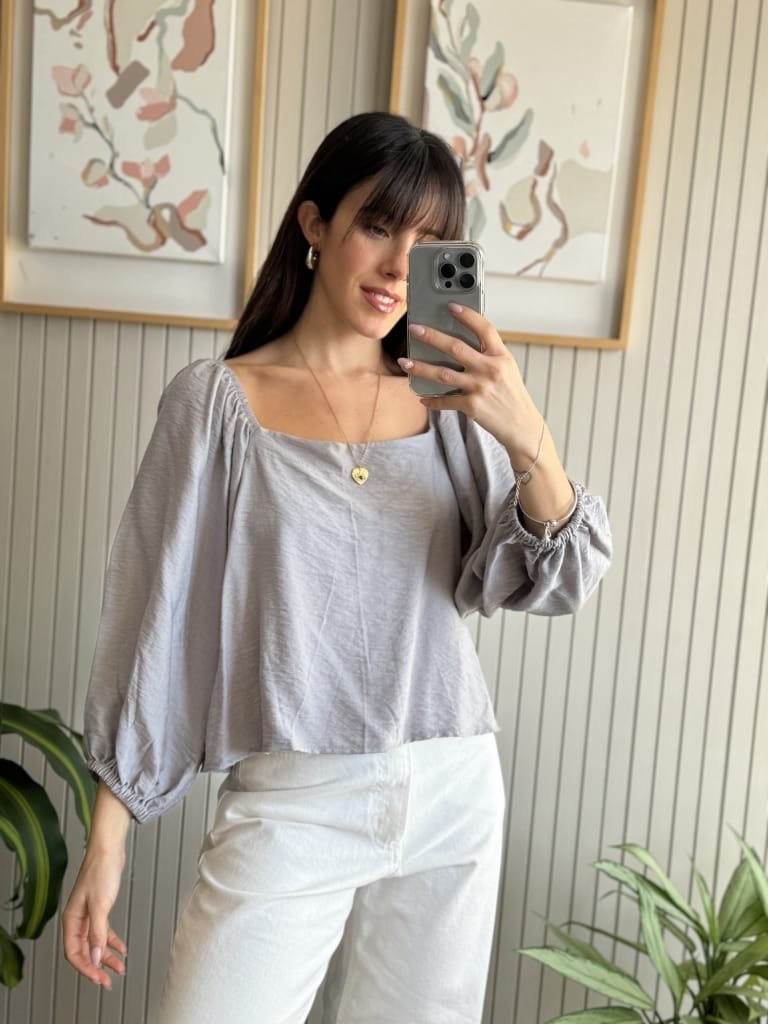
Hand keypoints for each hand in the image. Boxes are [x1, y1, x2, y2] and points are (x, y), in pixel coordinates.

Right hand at [61, 848, 126, 988]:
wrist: (108, 849)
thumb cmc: (101, 870)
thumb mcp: (100, 905)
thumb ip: (97, 933)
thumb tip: (94, 957)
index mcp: (71, 919)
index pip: (74, 953)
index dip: (86, 968)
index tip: (99, 978)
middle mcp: (77, 919)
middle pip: (84, 951)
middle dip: (97, 967)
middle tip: (110, 980)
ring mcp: (88, 914)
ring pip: (95, 943)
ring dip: (107, 956)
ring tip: (120, 968)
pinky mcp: (99, 908)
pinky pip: (103, 931)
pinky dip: (112, 941)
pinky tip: (122, 948)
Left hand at [399, 303, 540, 462]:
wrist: (521, 424)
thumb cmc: (511, 395)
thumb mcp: (507, 368)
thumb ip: (488, 355)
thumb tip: (459, 343)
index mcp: (501, 356)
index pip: (484, 328)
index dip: (468, 315)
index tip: (451, 306)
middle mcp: (490, 369)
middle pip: (456, 347)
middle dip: (432, 337)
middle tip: (415, 329)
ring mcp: (480, 387)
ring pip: (443, 374)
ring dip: (421, 367)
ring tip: (405, 362)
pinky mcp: (472, 406)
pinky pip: (446, 400)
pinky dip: (432, 400)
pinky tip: (422, 398)